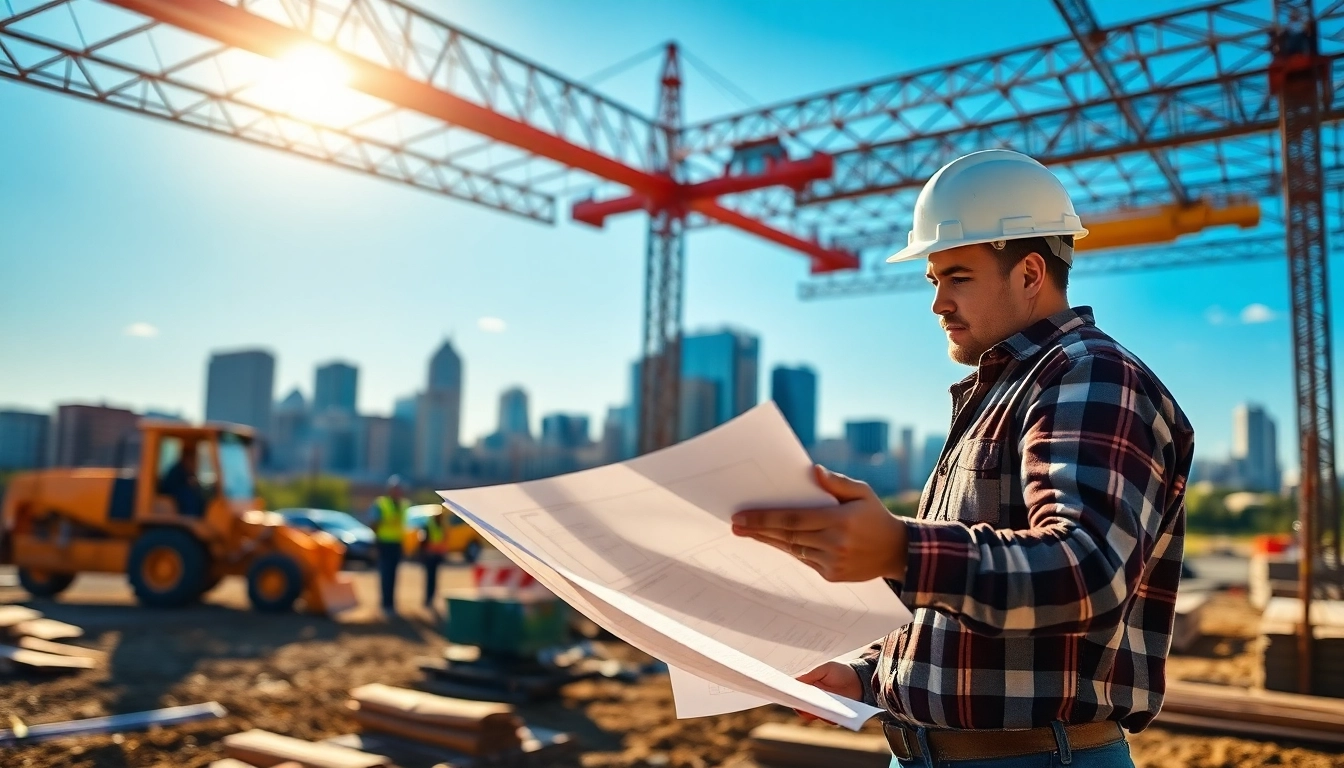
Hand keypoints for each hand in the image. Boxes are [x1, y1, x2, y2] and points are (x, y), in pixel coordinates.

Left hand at [732, 464, 907, 582]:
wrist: (897, 552)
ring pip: (792, 549)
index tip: (741, 516)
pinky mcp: (832, 576)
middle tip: (736, 525)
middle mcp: (834, 544)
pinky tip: (774, 540)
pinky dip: (788, 549)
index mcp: (840, 521)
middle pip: (787, 536)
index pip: (793, 518)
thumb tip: (813, 471)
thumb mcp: (862, 492)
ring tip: (748, 532)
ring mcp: (832, 563)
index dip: (765, 518)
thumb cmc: (875, 516)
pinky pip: (803, 560)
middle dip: (759, 530)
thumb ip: (837, 482)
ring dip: (769, 540)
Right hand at [793, 661, 862, 722]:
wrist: (860, 680)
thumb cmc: (841, 672)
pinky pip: (825, 719)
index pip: (795, 692)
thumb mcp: (826, 669)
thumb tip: (794, 680)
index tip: (785, 691)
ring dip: (809, 711)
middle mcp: (813, 700)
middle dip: (797, 703)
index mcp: (809, 687)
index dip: (789, 693)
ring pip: (810, 714)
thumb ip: (811, 675)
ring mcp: (822, 709)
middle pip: (800, 705)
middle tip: (795, 699)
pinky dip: (823, 716)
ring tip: (809, 704)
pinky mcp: (832, 717)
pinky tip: (824, 710)